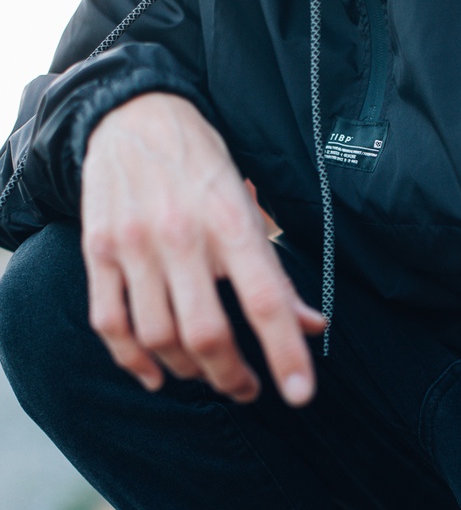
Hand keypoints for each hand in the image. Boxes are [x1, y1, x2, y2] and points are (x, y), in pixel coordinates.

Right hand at [81, 93, 324, 404]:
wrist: (131, 114)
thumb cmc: (201, 165)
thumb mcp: (248, 205)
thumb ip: (275, 272)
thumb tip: (312, 325)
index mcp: (229, 220)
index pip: (265, 299)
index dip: (285, 352)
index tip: (301, 394)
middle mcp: (180, 234)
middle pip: (206, 333)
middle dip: (232, 377)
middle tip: (247, 390)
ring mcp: (133, 245)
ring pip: (158, 337)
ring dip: (187, 372)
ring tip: (207, 375)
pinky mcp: (99, 251)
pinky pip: (110, 324)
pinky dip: (133, 361)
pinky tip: (155, 375)